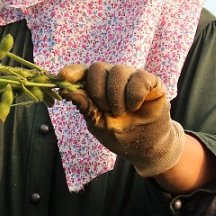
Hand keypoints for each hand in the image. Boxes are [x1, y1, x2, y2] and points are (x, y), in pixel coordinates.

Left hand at [59, 62, 184, 175]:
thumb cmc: (121, 135)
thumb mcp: (98, 124)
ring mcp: (132, 78)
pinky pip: (139, 78)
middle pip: (97, 67)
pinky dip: (135, 95)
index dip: (73, 72)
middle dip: (98, 91)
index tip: (63, 78)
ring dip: (117, 97)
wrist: (147, 148)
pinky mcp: (151, 82)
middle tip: (106, 110)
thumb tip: (66, 91)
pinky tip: (136, 107)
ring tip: (122, 113)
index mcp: (98, 87)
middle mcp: (113, 78)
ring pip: (118, 70)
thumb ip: (85, 107)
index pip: (82, 72)